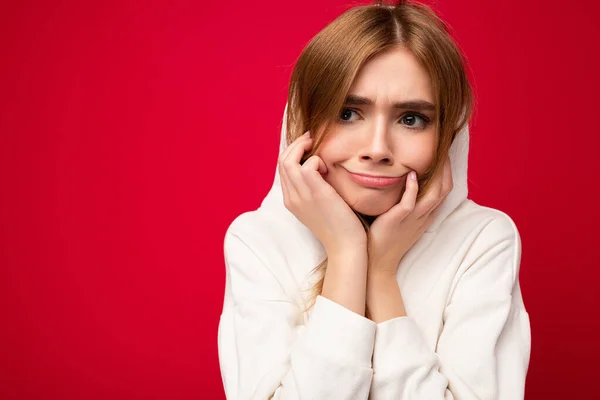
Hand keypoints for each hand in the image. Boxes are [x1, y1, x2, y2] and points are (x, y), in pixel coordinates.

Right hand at [278, 131, 366, 254]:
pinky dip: (316, 160)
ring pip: (289, 161)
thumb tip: (321, 172)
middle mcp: (292, 198)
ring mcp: (302, 196)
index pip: (282, 169)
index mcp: (291, 201)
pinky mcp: (317, 194)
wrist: (345, 246)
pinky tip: (327, 168)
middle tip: (310, 138)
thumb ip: (315, 190)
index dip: (292, 152)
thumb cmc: (339, 226)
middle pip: (282, 161)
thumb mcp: (320, 207)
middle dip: (295, 145)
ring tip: (316, 145)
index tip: (307, 145)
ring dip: (303, 148)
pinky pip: (308, 166)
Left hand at [367, 154, 452, 275]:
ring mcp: (413, 219)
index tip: (443, 154)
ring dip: (436, 174)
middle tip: (443, 149)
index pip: (444, 190)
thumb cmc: (385, 238)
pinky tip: (411, 174)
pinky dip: (413, 188)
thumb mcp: (403, 219)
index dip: (447, 172)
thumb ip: (407, 202)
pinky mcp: (398, 220)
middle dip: (446, 168)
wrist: (377, 262)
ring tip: (434, 156)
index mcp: (426, 215)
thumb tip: (403, 181)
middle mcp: (424, 216)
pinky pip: (410, 203)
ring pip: (433, 195)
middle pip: (444, 189)